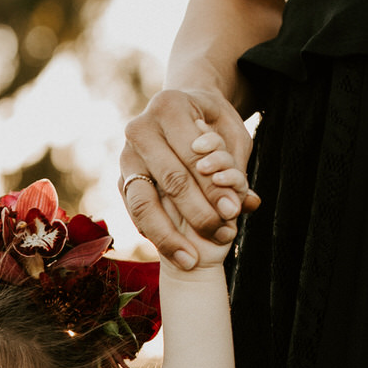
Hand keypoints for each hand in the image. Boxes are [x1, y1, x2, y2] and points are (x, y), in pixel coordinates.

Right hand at [120, 87, 260, 270]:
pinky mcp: (121, 180)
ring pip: (143, 203)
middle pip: (171, 180)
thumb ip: (237, 168)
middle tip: (222, 234)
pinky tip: (175, 254)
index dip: (215, 186)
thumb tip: (246, 203)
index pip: (194, 155)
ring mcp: (126, 155)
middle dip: (198, 212)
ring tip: (190, 260)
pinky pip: (135, 214)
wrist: (182, 113)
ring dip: (169, 236)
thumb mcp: (233, 137)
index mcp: (169, 106)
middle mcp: (141, 128)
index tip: (234, 211)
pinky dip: (155, 235)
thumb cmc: (214, 126)